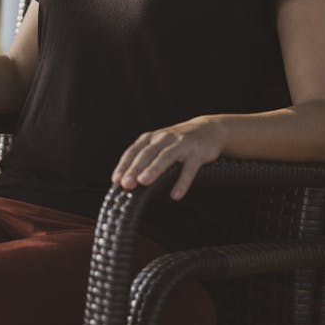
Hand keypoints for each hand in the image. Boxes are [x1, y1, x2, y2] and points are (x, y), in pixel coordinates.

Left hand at [111, 116, 225, 200]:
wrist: (209, 129)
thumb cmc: (178, 142)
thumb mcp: (160, 145)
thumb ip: (145, 159)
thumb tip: (128, 181)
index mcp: (151, 138)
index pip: (133, 151)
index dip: (124, 165)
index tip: (116, 180)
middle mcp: (164, 138)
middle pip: (147, 154)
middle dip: (135, 169)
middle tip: (126, 184)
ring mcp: (181, 144)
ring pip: (166, 157)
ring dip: (154, 169)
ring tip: (144, 182)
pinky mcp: (197, 152)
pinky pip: (189, 168)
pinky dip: (182, 181)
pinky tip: (176, 195)